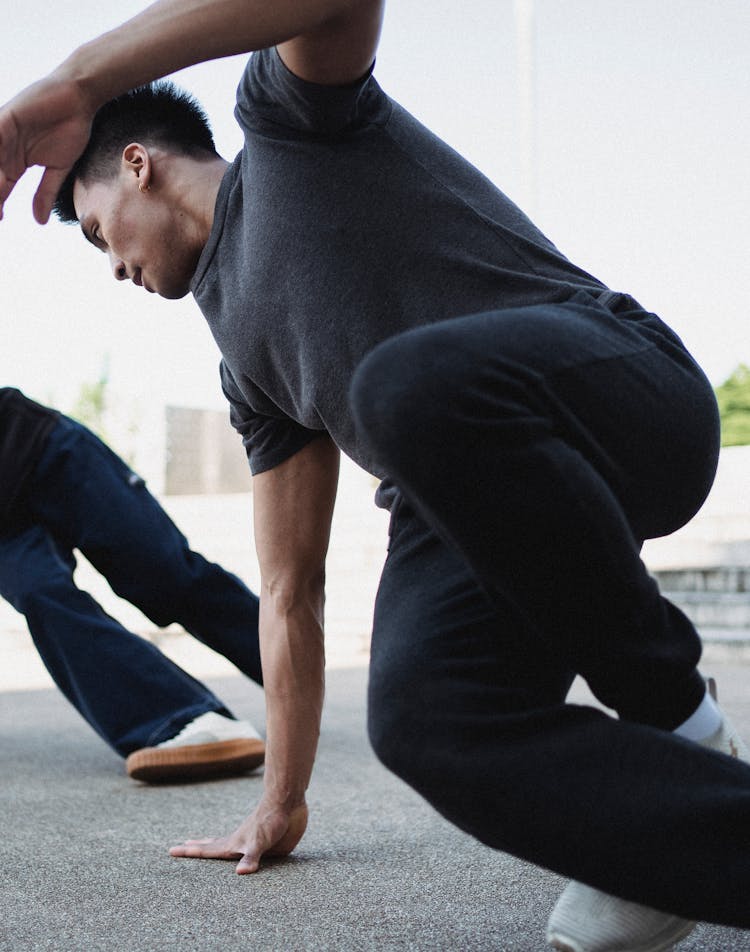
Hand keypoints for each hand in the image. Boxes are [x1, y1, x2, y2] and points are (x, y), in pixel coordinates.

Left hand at [0, 73, 94, 223]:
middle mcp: (5, 149)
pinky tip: (0, 175)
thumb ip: (46, 193)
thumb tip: (39, 221)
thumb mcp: (58, 168)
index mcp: (14, 162)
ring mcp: (3, 133)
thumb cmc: (70, 128)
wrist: (79, 99)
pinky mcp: (6, 118)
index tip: (0, 219)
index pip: (1, 187)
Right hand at [169, 800, 308, 874]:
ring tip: (199, 846)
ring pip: (227, 846)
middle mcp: (239, 843)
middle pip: (212, 847)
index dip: (190, 852)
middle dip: (195, 849)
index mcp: (234, 844)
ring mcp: (250, 841)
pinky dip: (239, 854)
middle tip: (177, 848)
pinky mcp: (265, 842)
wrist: (287, 800)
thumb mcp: (261, 841)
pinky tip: (240, 855)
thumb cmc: (271, 819)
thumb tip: (240, 873)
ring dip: (212, 847)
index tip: (171, 850)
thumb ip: (251, 856)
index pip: (208, 851)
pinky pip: (248, 852)